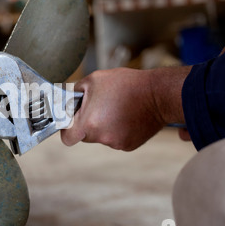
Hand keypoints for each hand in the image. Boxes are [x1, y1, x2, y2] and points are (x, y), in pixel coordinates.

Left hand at [61, 66, 190, 150]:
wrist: (158, 94)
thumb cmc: (125, 85)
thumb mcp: (93, 80)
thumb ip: (74, 93)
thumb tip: (67, 102)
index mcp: (88, 123)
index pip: (67, 138)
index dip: (67, 130)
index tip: (72, 121)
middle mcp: (101, 136)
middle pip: (84, 136)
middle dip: (88, 123)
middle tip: (99, 107)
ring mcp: (115, 143)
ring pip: (101, 136)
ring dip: (104, 126)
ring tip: (116, 108)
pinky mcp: (128, 145)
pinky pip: (116, 139)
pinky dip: (118, 130)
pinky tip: (127, 116)